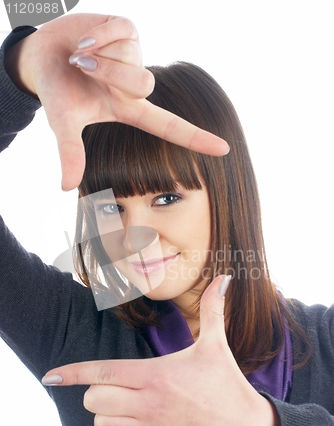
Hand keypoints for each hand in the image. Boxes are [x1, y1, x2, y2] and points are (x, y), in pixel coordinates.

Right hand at [5, 14, 228, 189]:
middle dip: (109, 73)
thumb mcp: (64, 123)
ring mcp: (135, 56)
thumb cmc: (59, 93)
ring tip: (79, 56)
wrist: (42, 56)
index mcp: (129, 109)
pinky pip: (120, 30)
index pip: (169, 126)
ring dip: (96, 54)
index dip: (196, 138)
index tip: (224, 150)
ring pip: (131, 55)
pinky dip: (95, 35)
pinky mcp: (126, 30)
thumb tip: (66, 187)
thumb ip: (70, 153)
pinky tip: (82, 40)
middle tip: (82, 69)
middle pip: (145, 83)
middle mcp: (137, 85)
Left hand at [42, 276, 279, 425]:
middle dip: (99, 389)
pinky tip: (140, 423)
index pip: (102, 372)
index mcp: (156, 375)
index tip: (50, 376)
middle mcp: (146, 405)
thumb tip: (223, 279)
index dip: (72, 373)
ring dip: (108, 412)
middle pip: (94, 399)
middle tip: (120, 383)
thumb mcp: (218, 345)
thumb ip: (213, 309)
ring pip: (102, 423)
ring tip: (129, 402)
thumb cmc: (228, 386)